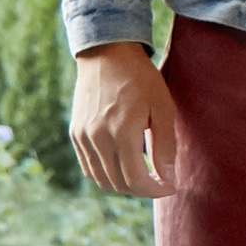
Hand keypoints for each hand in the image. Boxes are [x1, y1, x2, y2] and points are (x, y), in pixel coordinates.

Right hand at [71, 43, 179, 197]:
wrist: (107, 54)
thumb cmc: (141, 79)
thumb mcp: (163, 108)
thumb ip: (166, 145)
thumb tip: (169, 177)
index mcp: (121, 133)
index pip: (136, 180)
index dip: (155, 190)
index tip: (170, 187)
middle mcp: (97, 138)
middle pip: (118, 183)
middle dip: (142, 190)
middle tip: (160, 183)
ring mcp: (82, 137)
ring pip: (101, 179)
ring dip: (123, 185)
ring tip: (144, 178)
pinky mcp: (75, 133)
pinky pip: (89, 167)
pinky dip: (106, 174)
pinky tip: (123, 167)